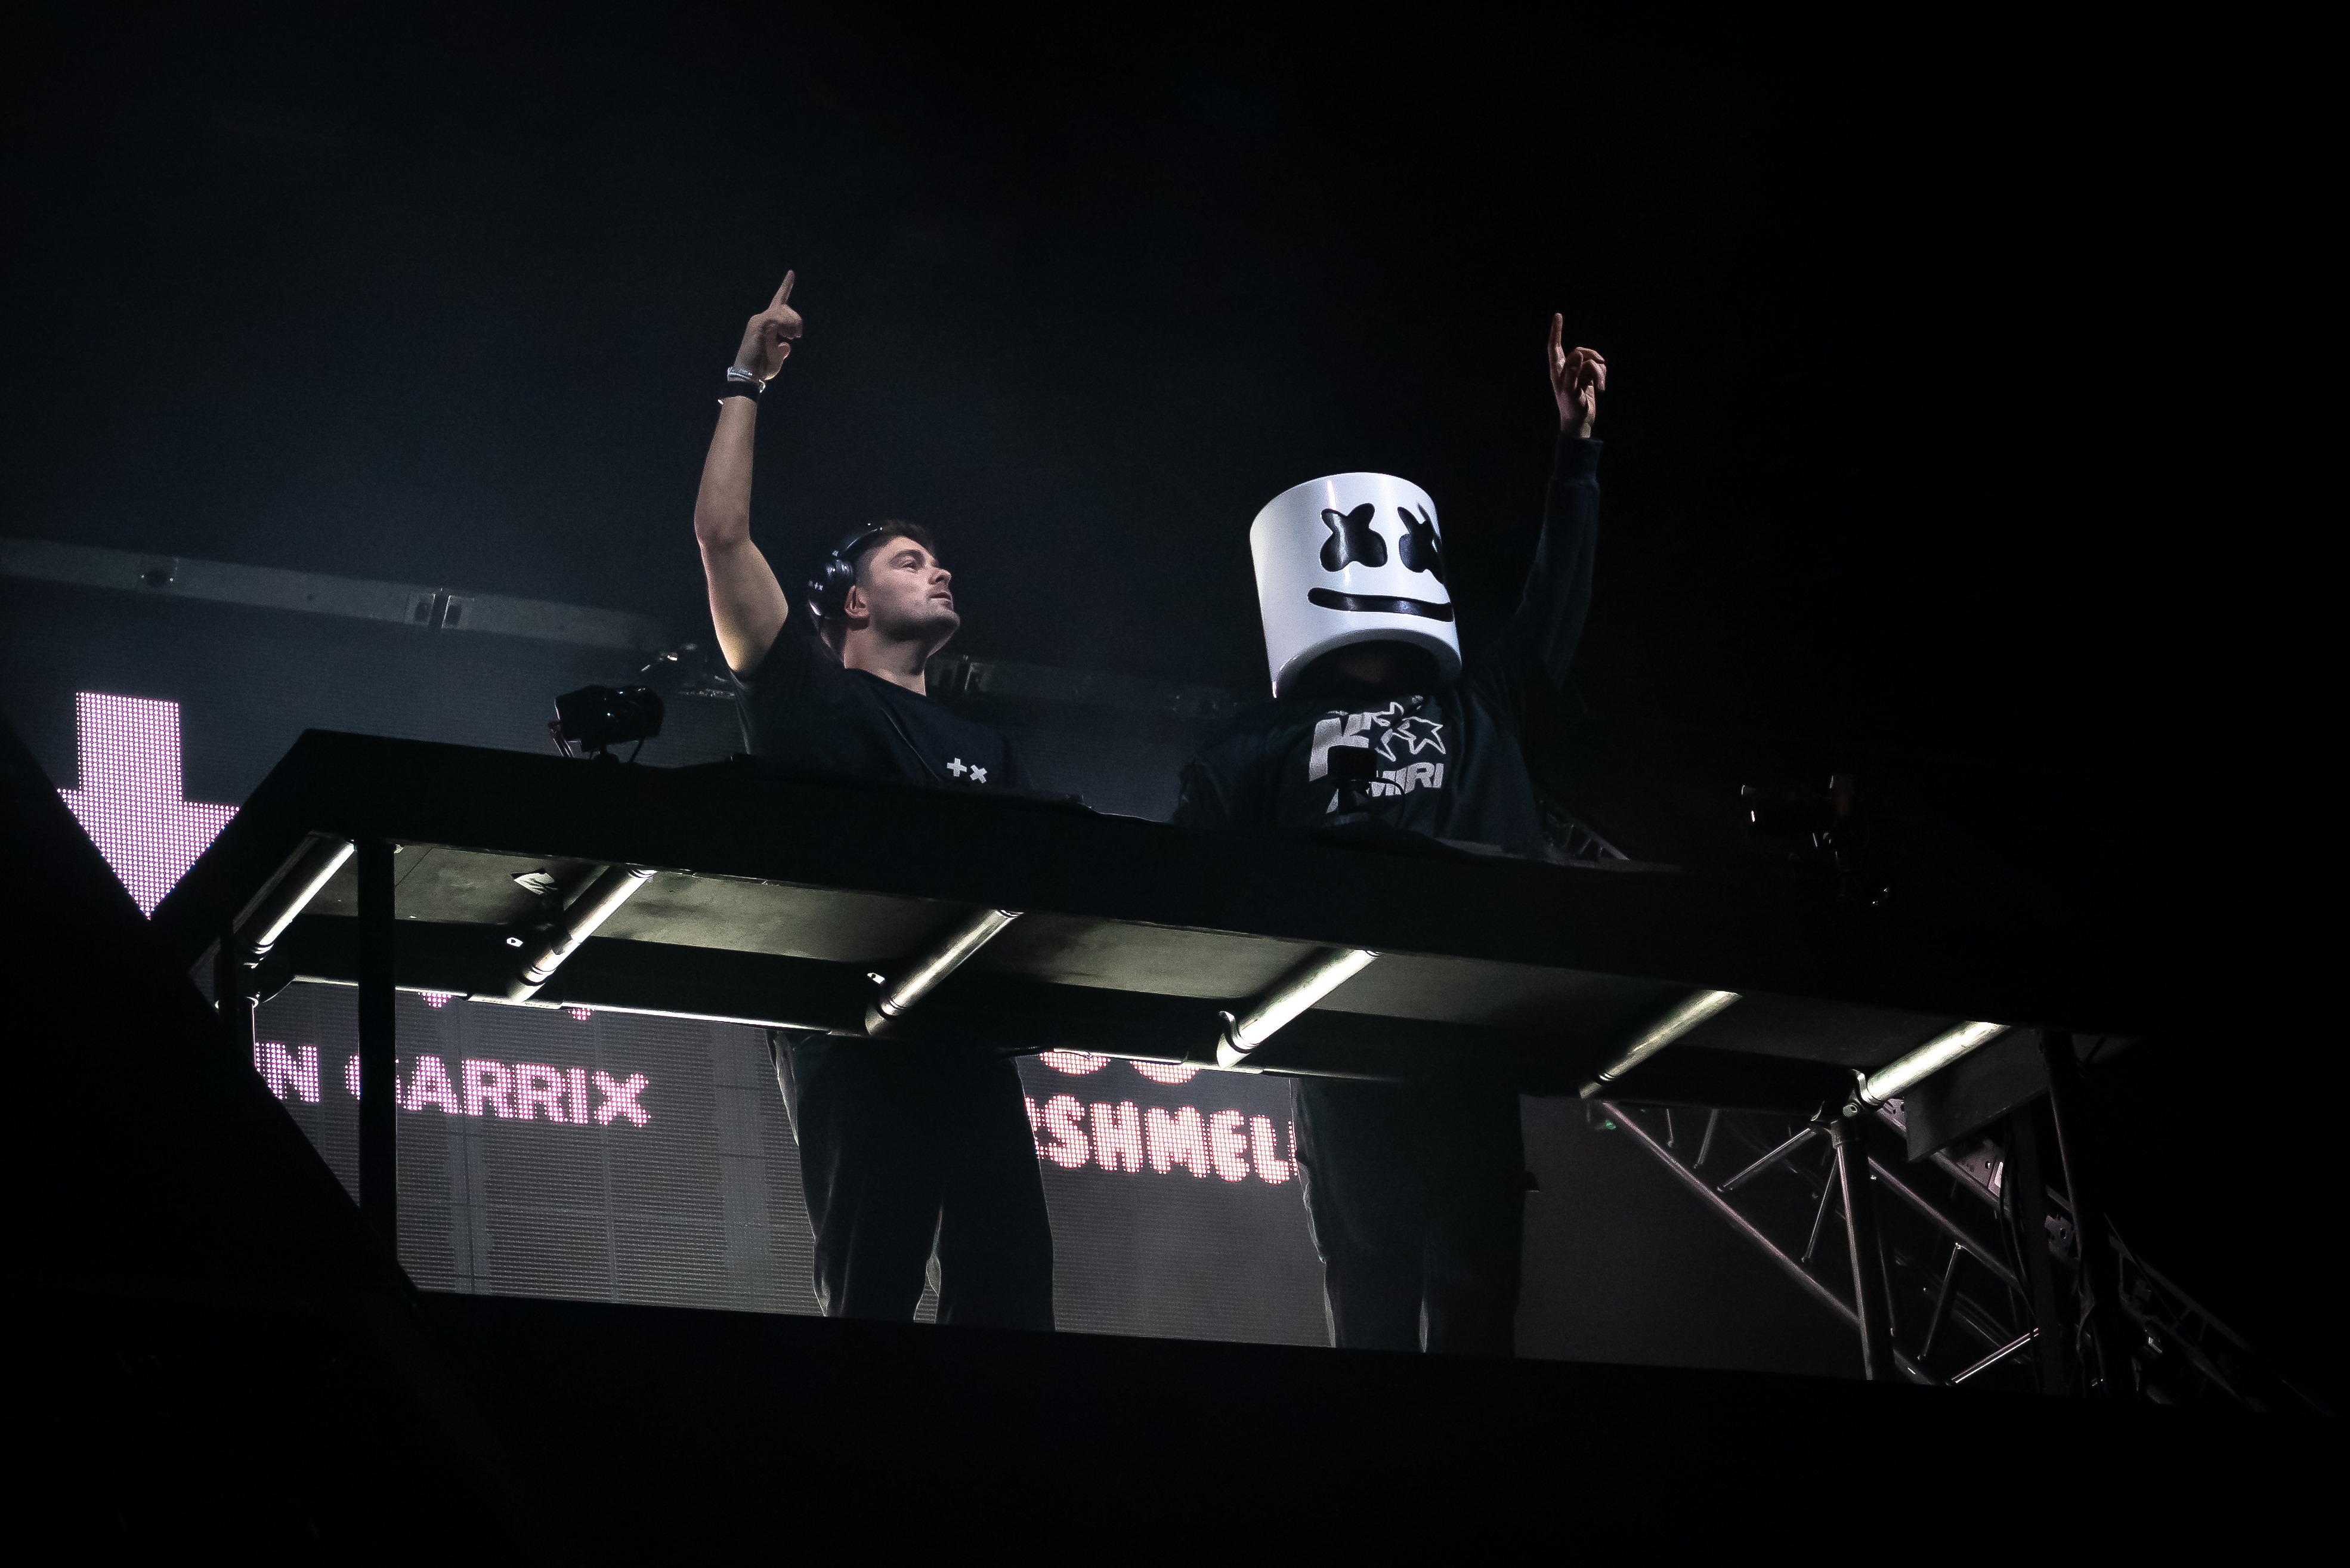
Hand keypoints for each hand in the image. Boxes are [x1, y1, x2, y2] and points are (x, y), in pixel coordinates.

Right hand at [732, 271, 803, 382]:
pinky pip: (777, 317)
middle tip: (797, 336)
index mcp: (766, 324)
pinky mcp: (758, 325)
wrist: (749, 375)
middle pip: (785, 306)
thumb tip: (786, 346)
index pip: (778, 301)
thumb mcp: (777, 358)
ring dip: (792, 324)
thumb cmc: (761, 368)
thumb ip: (782, 350)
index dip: (786, 286)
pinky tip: (785, 336)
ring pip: (783, 311)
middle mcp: (761, 318)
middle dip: (796, 320)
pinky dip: (785, 326)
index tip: (791, 272)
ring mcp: (758, 321)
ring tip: (791, 338)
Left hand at [1548, 313, 1605, 436]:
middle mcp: (1567, 369)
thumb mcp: (1570, 391)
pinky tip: (1602, 387)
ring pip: (1592, 361)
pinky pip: (1598, 368)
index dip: (1556, 331)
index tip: (1558, 315)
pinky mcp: (1589, 378)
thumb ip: (1572, 372)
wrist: (1580, 421)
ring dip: (1599, 373)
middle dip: (1592, 356)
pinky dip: (1602, 376)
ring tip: (1601, 387)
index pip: (1555, 347)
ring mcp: (1578, 373)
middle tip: (1601, 362)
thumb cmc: (1570, 408)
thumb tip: (1578, 355)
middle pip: (1580, 351)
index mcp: (1557, 370)